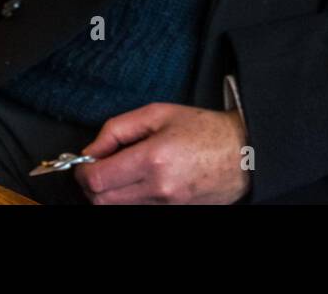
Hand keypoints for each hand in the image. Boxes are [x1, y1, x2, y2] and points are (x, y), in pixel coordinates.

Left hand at [74, 103, 250, 204]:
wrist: (244, 154)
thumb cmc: (205, 130)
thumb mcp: (160, 113)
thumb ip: (118, 128)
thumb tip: (92, 149)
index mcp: (153, 158)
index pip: (97, 178)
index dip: (83, 170)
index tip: (86, 161)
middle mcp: (158, 188)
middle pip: (101, 200)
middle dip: (92, 184)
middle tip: (101, 166)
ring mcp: (166, 206)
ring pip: (116, 209)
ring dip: (109, 193)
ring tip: (122, 173)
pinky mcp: (173, 214)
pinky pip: (137, 211)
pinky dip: (129, 200)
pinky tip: (139, 183)